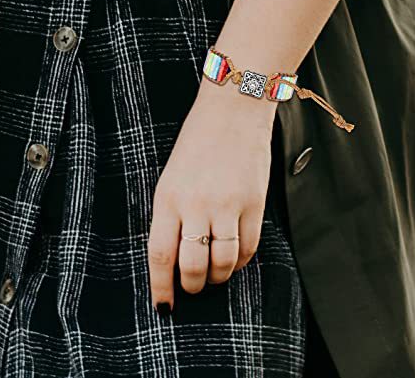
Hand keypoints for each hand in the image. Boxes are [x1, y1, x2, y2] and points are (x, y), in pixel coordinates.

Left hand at [148, 78, 277, 312]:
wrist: (234, 110)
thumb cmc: (199, 140)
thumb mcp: (172, 174)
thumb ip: (172, 213)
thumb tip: (176, 253)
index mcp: (169, 196)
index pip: (160, 255)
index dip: (161, 287)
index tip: (164, 304)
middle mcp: (196, 204)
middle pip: (192, 266)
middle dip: (192, 286)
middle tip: (192, 287)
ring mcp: (228, 204)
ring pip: (222, 262)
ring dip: (217, 278)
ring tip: (213, 275)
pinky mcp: (255, 203)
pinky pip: (248, 247)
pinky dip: (239, 262)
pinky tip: (233, 259)